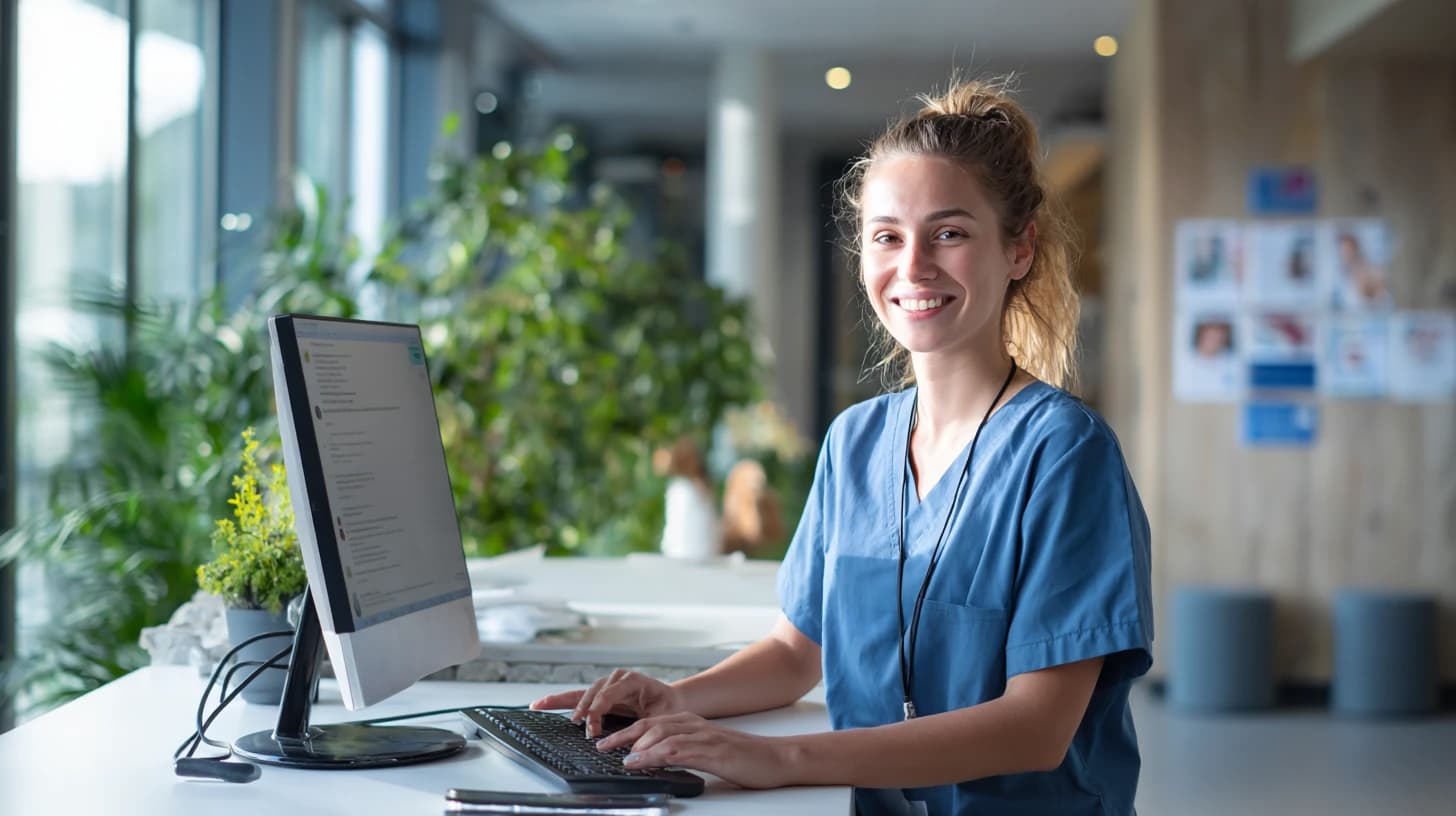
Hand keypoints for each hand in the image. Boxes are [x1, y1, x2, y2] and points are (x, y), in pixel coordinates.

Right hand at [529, 669, 686, 737]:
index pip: (609, 693)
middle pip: (593, 690)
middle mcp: (618, 679)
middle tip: (576, 723)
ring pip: (584, 692)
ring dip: (565, 701)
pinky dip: (562, 700)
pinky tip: (542, 703)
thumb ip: (646, 726)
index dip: (599, 710)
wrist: (672, 701)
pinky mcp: (602, 694)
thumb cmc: (668, 709)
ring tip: (542, 706)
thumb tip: (630, 741)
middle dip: (582, 706)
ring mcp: (609, 684)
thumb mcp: (661, 717)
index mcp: (633, 680)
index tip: (593, 729)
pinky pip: (579, 696)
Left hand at [597, 712, 795, 789]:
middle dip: (623, 735)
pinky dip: (654, 755)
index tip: (607, 740)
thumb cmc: (744, 757)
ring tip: (617, 756)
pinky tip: (641, 761)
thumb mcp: (709, 751)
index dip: (627, 730)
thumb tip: (658, 759)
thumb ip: (685, 750)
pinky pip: (677, 751)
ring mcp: (703, 737)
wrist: (776, 758)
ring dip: (635, 745)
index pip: (653, 723)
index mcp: (693, 724)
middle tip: (602, 746)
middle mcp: (695, 726)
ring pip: (661, 735)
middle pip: (651, 725)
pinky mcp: (711, 752)